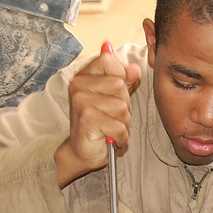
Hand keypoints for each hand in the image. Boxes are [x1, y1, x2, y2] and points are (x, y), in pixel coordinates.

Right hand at [55, 46, 140, 187]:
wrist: (82, 151)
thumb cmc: (100, 122)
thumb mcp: (114, 96)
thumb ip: (124, 79)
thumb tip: (134, 68)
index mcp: (83, 75)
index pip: (109, 60)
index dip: (121, 76)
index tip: (115, 93)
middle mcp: (78, 86)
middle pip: (119, 85)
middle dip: (124, 104)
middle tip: (111, 116)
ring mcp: (80, 102)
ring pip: (122, 107)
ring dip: (123, 122)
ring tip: (110, 127)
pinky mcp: (86, 121)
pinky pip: (119, 126)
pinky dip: (120, 136)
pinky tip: (110, 138)